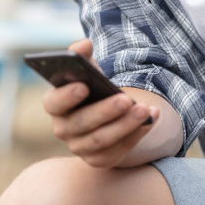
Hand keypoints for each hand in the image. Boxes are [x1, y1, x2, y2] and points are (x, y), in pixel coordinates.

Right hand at [43, 37, 159, 167]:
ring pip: (101, 140)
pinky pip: (117, 151)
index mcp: (55, 103)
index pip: (54, 102)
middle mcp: (63, 128)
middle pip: (81, 123)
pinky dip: (136, 135)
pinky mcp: (98, 159)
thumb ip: (82, 54)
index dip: (67, 96)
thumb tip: (84, 45)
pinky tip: (150, 119)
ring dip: (125, 125)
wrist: (104, 110)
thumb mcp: (88, 67)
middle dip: (105, 111)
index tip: (84, 86)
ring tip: (144, 110)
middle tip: (126, 100)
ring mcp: (79, 147)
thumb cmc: (93, 85)